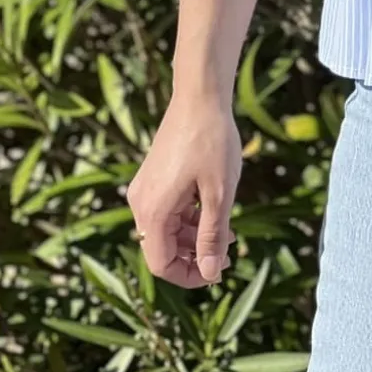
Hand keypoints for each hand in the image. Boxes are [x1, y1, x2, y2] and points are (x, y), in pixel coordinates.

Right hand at [125, 90, 240, 288]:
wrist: (200, 95)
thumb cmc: (212, 141)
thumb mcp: (220, 193)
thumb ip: (212, 235)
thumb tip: (211, 274)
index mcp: (153, 211)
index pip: (161, 264)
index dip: (189, 275)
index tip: (218, 272)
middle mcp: (141, 203)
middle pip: (162, 249)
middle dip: (195, 256)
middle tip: (230, 252)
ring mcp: (145, 188)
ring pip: (166, 230)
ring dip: (194, 237)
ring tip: (229, 234)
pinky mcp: (153, 177)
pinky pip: (167, 210)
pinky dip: (189, 218)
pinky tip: (214, 211)